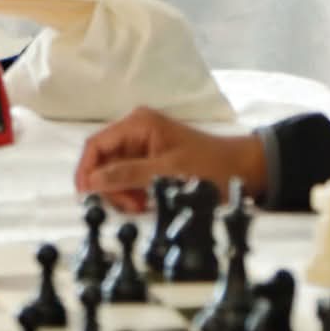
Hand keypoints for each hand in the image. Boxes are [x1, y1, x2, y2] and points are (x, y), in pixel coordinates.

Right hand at [73, 107, 266, 209]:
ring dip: (122, 193)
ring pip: (114, 173)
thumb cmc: (210, 167)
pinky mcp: (150, 160)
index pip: (96, 146)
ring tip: (141, 206)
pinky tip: (146, 203)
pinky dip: (133, 193)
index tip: (87, 198)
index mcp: (138, 124)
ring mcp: (142, 145)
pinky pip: (128, 178)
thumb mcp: (167, 173)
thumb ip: (127, 175)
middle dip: (110, 187)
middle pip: (103, 161)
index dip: (86, 172)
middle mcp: (135, 130)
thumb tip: (91, 182)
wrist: (243, 169)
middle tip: (130, 206)